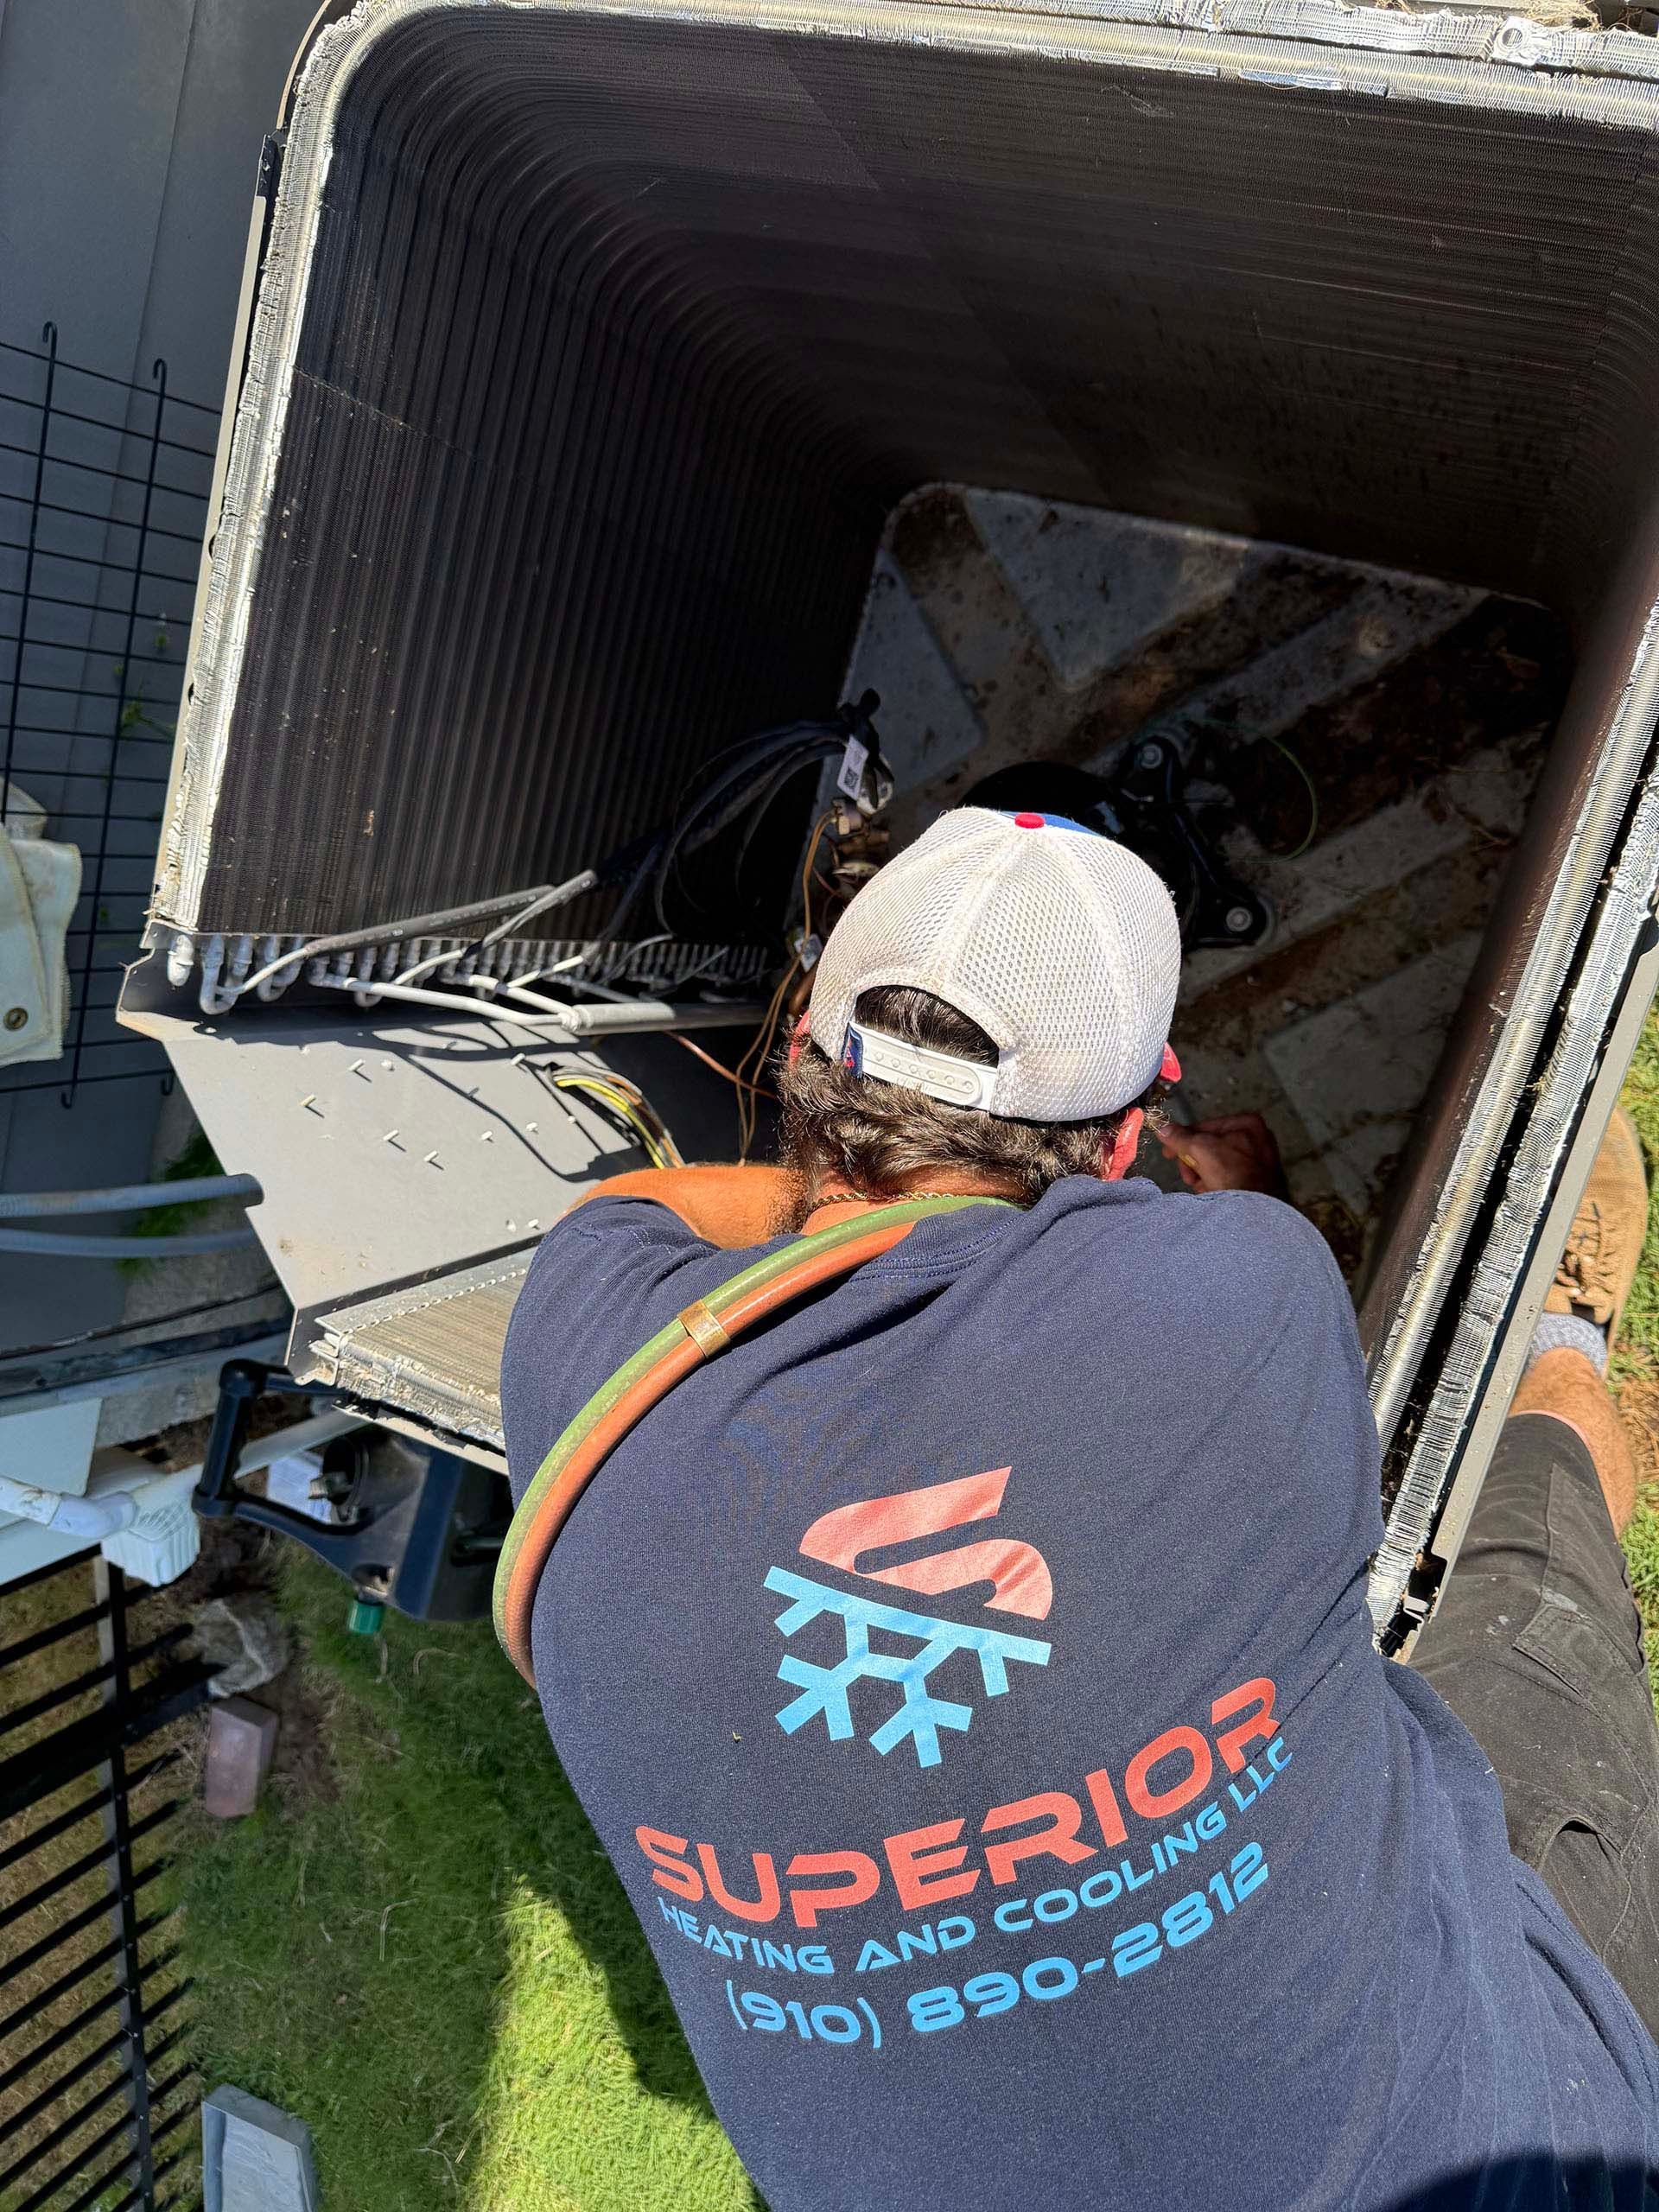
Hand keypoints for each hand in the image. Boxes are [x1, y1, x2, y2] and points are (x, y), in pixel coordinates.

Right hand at [1158, 1112, 1288, 1197]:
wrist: (1256, 1211)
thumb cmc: (1234, 1177)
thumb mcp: (1200, 1150)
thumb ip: (1180, 1137)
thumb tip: (1164, 1130)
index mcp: (1247, 1123)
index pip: (1204, 1127)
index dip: (1182, 1140)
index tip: (1168, 1153)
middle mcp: (1257, 1138)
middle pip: (1210, 1146)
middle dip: (1194, 1163)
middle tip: (1188, 1177)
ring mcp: (1259, 1160)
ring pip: (1218, 1162)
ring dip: (1203, 1175)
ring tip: (1202, 1187)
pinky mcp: (1258, 1180)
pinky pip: (1229, 1176)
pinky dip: (1217, 1183)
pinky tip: (1213, 1192)